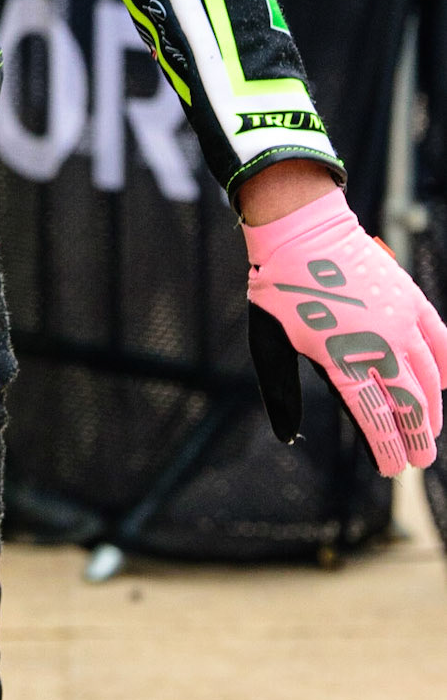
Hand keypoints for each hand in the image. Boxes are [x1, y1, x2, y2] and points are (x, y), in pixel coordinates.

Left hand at [244, 188, 446, 476]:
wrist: (301, 230)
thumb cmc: (278, 289)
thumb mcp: (270, 345)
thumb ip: (283, 393)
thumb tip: (287, 436)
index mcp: (341, 360)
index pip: (373, 418)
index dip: (386, 448)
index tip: (393, 470)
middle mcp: (377, 345)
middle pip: (407, 404)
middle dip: (416, 438)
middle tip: (419, 460)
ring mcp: (398, 321)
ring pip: (428, 378)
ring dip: (432, 409)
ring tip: (430, 430)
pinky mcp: (410, 298)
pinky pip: (438, 340)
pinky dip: (444, 366)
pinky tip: (445, 385)